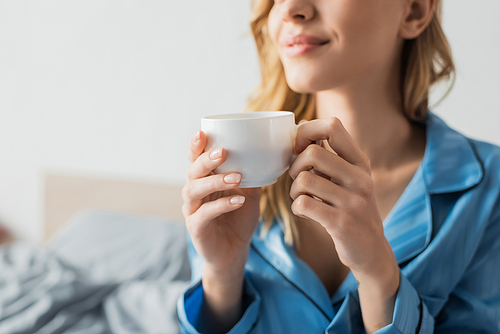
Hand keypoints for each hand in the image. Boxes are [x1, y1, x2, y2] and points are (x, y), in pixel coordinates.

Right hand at [182, 131, 261, 274]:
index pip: (195, 159)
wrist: (234, 252)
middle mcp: (193, 192)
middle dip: (206, 160)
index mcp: (204, 180)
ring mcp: (192, 210)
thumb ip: (253, 177)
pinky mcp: (196, 228)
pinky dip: (221, 205)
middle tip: (223, 152)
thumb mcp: (249, 194)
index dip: (196, 146)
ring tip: (236, 177)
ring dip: (215, 181)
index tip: (202, 132)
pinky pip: (204, 213)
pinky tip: (238, 201)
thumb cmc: (239, 219)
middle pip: (192, 171)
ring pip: (194, 190)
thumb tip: (269, 156)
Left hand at [289, 117, 398, 331]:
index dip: (307, 131)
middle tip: (298, 180)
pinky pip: (304, 204)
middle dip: (295, 166)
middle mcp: (360, 178)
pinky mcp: (342, 223)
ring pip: (304, 180)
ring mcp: (353, 201)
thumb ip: (329, 157)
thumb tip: (300, 130)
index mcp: (360, 161)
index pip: (332, 126)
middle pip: (312, 153)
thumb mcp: (348, 178)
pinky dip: (297, 208)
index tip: (300, 148)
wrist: (371, 250)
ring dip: (294, 190)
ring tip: (301, 198)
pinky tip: (305, 212)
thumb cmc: (351, 208)